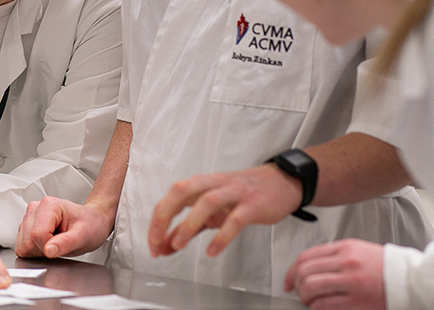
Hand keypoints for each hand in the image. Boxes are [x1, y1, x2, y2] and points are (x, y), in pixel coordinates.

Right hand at [15, 196, 113, 258]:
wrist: (92, 221)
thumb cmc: (90, 225)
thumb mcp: (83, 236)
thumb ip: (65, 243)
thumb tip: (48, 251)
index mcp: (48, 206)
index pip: (36, 235)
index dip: (48, 248)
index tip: (61, 246)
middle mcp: (35, 208)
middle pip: (27, 242)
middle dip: (42, 250)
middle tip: (59, 244)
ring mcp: (29, 217)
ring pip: (22, 245)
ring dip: (38, 251)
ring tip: (55, 242)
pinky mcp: (26, 227)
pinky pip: (22, 247)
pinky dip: (34, 251)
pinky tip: (48, 244)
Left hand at [148, 163, 300, 257]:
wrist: (281, 182)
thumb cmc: (242, 195)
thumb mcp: (212, 211)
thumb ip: (188, 228)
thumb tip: (163, 246)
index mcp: (201, 184)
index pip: (171, 197)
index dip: (158, 219)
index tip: (152, 243)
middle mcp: (214, 184)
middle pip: (182, 191)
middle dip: (164, 215)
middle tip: (156, 242)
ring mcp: (234, 192)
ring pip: (207, 201)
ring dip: (189, 223)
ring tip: (178, 245)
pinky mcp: (253, 205)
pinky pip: (236, 219)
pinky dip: (222, 235)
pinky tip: (212, 250)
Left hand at [284, 240, 384, 309]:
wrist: (413, 281)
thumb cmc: (385, 268)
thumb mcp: (358, 251)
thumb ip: (334, 256)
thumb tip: (308, 269)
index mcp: (345, 248)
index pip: (306, 256)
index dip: (291, 270)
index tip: (288, 280)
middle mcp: (347, 262)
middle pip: (304, 271)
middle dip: (296, 284)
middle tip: (298, 292)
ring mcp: (352, 282)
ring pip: (311, 287)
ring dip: (304, 297)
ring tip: (309, 301)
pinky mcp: (357, 302)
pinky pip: (324, 305)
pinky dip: (316, 308)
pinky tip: (320, 307)